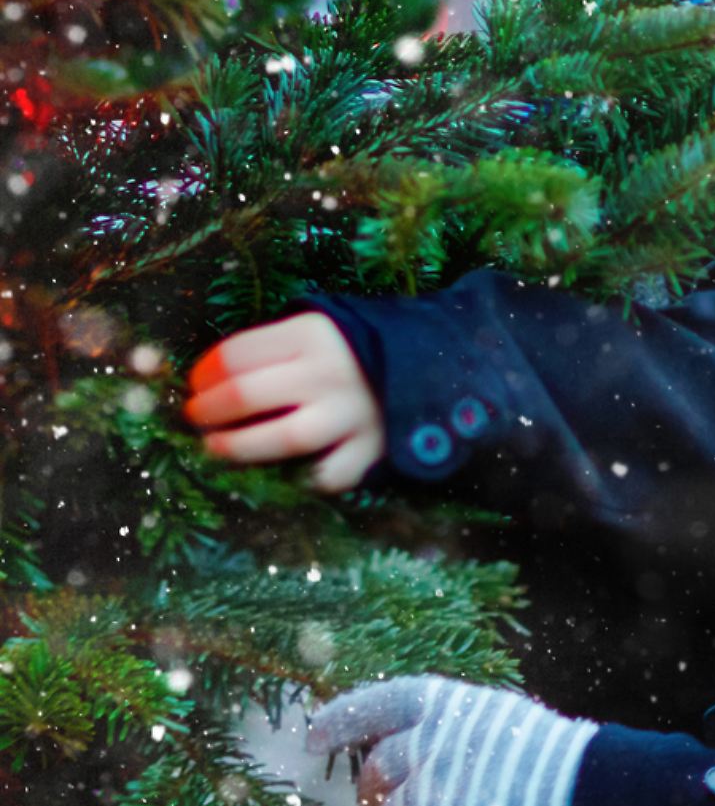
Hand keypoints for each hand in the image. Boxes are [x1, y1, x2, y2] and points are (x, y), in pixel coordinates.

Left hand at [184, 313, 384, 491]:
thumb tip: (210, 375)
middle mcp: (327, 372)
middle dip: (207, 410)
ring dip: (237, 447)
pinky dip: (307, 479)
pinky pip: (328, 474)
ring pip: (281, 438)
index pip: (236, 355)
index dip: (203, 372)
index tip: (194, 384)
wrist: (430, 359)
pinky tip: (289, 473)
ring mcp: (349, 413)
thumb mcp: (318, 326)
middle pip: (246, 395)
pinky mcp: (370, 447)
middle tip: (196, 417)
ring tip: (215, 447)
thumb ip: (273, 346)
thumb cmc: (353, 347)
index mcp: (311, 333)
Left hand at [306, 675, 598, 805]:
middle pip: (376, 772)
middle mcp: (432, 741)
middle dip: (376, 796)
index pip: (382, 701)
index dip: (344, 716)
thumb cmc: (555, 765)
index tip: (314, 734)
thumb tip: (417, 752)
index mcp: (451, 704)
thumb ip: (458, 735)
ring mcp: (429, 791)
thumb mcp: (504, 726)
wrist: (588, 803)